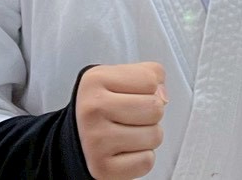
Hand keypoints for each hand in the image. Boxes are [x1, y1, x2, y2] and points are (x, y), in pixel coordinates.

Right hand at [76, 62, 167, 179]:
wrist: (78, 137)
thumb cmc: (103, 105)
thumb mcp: (118, 77)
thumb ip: (147, 74)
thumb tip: (163, 96)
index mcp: (95, 80)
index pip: (150, 79)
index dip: (150, 88)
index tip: (132, 95)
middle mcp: (92, 109)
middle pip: (155, 108)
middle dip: (151, 114)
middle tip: (132, 116)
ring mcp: (96, 140)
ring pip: (155, 136)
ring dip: (148, 136)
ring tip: (128, 133)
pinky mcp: (102, 168)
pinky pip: (146, 162)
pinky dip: (141, 158)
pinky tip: (125, 150)